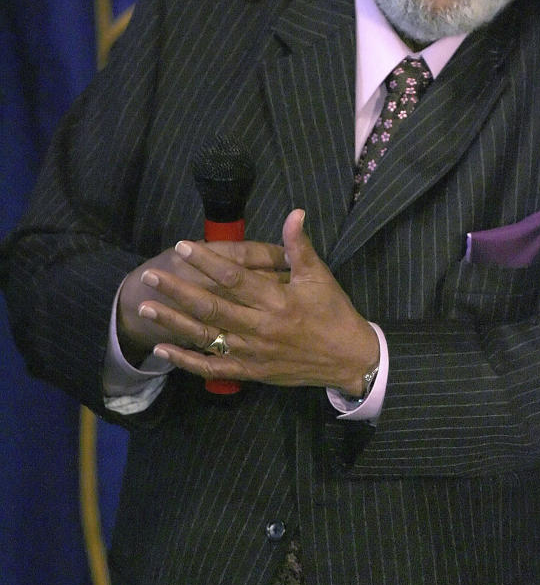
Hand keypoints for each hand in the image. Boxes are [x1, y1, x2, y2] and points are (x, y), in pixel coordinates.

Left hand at [145, 210, 378, 391]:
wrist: (349, 359)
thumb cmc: (334, 313)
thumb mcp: (319, 277)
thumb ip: (300, 247)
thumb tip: (294, 213)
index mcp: (276, 300)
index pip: (234, 277)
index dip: (207, 261)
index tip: (183, 247)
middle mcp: (260, 326)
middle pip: (211, 306)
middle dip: (178, 290)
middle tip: (151, 275)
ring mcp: (253, 352)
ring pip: (206, 337)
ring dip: (173, 323)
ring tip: (146, 309)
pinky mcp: (250, 371)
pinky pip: (213, 368)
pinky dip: (187, 361)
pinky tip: (164, 350)